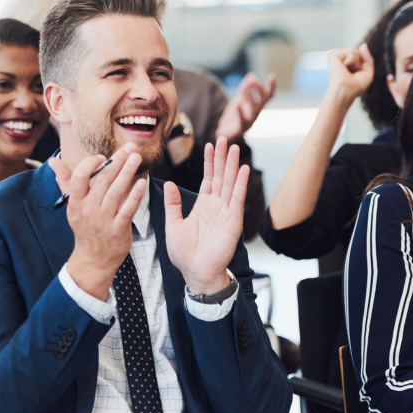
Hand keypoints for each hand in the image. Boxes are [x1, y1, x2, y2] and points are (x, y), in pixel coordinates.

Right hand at [47, 144, 146, 299]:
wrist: (93, 259)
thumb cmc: (84, 227)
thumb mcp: (72, 206)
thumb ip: (65, 181)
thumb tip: (53, 160)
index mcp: (75, 202)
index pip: (80, 177)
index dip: (91, 163)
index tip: (103, 157)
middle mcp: (88, 210)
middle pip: (103, 180)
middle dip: (117, 161)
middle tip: (130, 147)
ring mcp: (103, 220)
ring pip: (116, 191)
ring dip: (128, 172)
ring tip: (136, 158)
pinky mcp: (118, 229)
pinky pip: (128, 209)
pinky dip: (135, 195)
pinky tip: (142, 182)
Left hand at [164, 137, 249, 293]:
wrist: (196, 273)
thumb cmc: (184, 254)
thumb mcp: (173, 224)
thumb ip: (173, 204)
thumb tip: (168, 184)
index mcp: (203, 206)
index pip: (208, 179)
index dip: (209, 162)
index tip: (209, 145)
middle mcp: (216, 206)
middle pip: (221, 176)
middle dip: (222, 158)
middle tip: (224, 138)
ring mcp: (226, 213)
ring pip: (229, 183)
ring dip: (232, 166)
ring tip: (234, 148)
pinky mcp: (233, 221)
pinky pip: (237, 199)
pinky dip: (240, 184)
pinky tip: (243, 169)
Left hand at [215, 72, 276, 142]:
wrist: (224, 133)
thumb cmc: (234, 116)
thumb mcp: (239, 99)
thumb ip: (245, 88)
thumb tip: (251, 75)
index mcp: (257, 106)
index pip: (268, 96)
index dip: (271, 87)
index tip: (272, 75)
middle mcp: (256, 114)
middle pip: (262, 102)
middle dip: (258, 90)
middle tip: (252, 81)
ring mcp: (249, 122)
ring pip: (254, 110)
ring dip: (250, 98)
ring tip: (245, 87)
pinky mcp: (240, 129)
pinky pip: (242, 121)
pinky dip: (240, 113)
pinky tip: (238, 104)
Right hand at [327, 44, 374, 101]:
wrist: (347, 90)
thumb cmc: (356, 86)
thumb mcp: (368, 71)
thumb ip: (368, 57)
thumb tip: (363, 45)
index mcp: (348, 65)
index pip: (360, 56)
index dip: (362, 64)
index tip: (357, 74)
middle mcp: (341, 61)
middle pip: (358, 53)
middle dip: (360, 63)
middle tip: (352, 74)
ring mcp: (337, 58)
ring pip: (354, 52)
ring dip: (355, 63)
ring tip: (347, 71)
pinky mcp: (333, 56)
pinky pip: (350, 52)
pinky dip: (351, 60)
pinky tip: (344, 67)